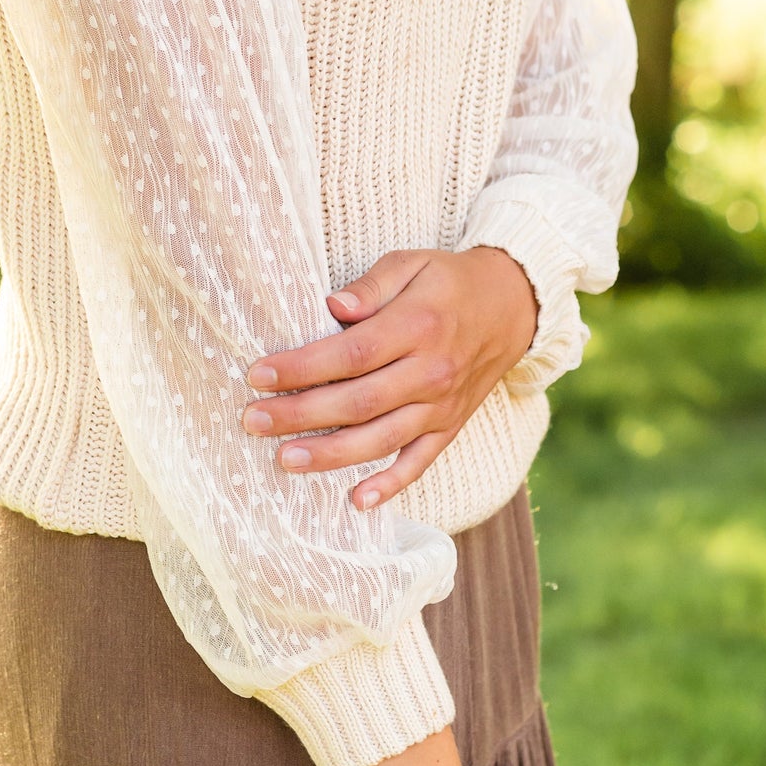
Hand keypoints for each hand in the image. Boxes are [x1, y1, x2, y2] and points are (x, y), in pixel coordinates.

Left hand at [242, 247, 538, 509]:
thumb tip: (331, 305)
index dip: (303, 367)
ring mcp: (442, 405)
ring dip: (332, 454)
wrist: (512, 307)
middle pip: (358, 401)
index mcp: (418, 325)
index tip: (259, 374)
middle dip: (301, 414)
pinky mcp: (450, 426)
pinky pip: (419, 461)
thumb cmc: (448, 281)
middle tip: (254, 421)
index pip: (352, 353)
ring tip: (286, 460)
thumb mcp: (411, 264)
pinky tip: (357, 501)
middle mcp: (431, 371)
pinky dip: (391, 484)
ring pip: (381, 438)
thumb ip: (371, 286)